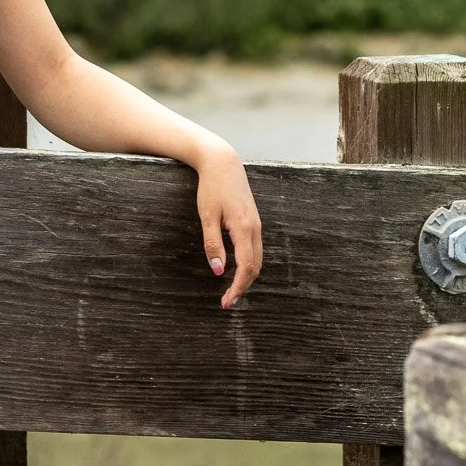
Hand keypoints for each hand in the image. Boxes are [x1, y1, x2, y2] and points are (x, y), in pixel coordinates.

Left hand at [195, 140, 262, 307]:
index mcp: (244, 228)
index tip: (226, 302)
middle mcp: (255, 228)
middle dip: (243, 287)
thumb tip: (218, 271)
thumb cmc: (211, 188)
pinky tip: (238, 271)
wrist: (223, 163)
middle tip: (228, 302)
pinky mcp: (254, 221)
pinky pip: (256, 249)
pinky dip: (249, 264)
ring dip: (247, 277)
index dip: (238, 287)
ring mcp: (257, 225)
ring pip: (258, 259)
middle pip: (256, 266)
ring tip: (232, 291)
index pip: (246, 267)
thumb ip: (213, 244)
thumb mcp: (207, 216)